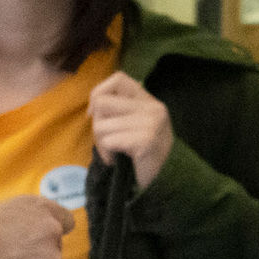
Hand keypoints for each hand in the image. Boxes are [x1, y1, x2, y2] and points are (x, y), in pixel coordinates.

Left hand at [89, 73, 173, 190]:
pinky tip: (118, 159)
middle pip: (102, 102)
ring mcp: (151, 123)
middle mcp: (152, 107)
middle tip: (107, 139)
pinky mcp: (145, 140)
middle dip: (97, 123)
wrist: (164, 179)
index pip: (118, 78)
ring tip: (114, 152)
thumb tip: (94, 105)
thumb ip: (120, 109)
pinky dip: (107, 154)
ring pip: (101, 125)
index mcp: (149, 100)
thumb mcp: (136, 123)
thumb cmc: (144, 153)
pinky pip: (109, 141)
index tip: (97, 113)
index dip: (100, 93)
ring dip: (101, 143)